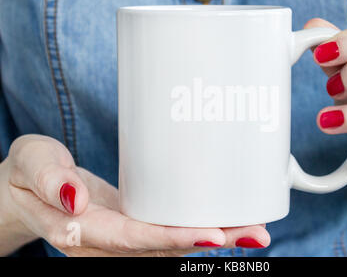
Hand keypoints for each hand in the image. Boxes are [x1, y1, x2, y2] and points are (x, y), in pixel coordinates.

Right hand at [1, 135, 269, 255]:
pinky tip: (225, 222)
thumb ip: (50, 180)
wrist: (24, 190)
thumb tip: (75, 198)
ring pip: (171, 246)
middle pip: (164, 249)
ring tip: (253, 230)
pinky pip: (166, 234)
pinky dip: (197, 231)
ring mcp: (121, 237)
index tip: (214, 235)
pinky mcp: (131, 225)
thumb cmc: (27, 173)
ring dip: (214, 239)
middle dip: (212, 242)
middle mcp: (106, 242)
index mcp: (83, 229)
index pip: (134, 239)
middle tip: (255, 234)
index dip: (173, 239)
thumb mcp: (31, 163)